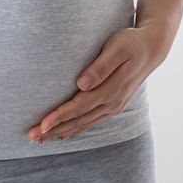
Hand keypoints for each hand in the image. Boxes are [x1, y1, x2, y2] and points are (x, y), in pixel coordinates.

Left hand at [27, 25, 167, 143]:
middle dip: (53, 129)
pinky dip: (76, 130)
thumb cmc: (131, 43)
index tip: (41, 124)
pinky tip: (64, 135)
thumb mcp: (117, 48)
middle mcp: (112, 103)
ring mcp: (114, 106)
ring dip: (61, 132)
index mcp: (111, 90)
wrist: (151, 48)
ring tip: (40, 139)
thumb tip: (81, 83)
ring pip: (83, 124)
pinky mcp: (113, 105)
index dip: (59, 117)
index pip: (79, 107)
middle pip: (78, 120)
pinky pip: (91, 122)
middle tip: (31, 137)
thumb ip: (100, 66)